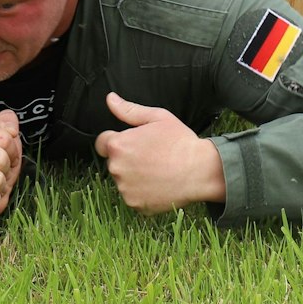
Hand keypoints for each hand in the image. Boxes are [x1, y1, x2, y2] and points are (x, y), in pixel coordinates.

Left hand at [93, 92, 223, 214]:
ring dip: (134, 176)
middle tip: (151, 156)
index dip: (116, 141)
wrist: (200, 171)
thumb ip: (129, 110)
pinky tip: (159, 184)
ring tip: (157, 170)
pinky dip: (143, 192)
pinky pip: (133, 196)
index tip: (132, 144)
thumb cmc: (180, 142)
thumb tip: (110, 98)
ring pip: (123, 180)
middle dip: (127, 159)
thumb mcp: (157, 118)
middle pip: (113, 162)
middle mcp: (116, 168)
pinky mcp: (135, 204)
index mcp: (118, 145)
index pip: (102, 143)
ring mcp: (125, 188)